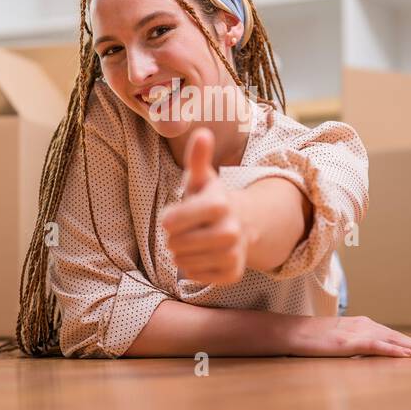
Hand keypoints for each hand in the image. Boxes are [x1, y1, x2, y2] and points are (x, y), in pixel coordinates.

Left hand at [162, 127, 249, 284]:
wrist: (241, 224)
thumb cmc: (209, 199)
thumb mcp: (200, 178)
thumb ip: (197, 158)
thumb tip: (202, 132)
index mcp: (220, 203)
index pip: (174, 221)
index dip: (168, 220)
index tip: (169, 219)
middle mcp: (231, 230)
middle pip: (177, 244)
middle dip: (173, 239)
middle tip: (179, 233)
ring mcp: (234, 253)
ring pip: (185, 262)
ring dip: (179, 254)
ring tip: (187, 244)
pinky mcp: (233, 273)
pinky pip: (197, 277)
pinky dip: (192, 269)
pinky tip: (198, 257)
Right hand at [287, 316, 410, 357]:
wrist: (293, 332)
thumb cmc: (315, 341)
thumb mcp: (342, 344)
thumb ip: (358, 348)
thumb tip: (371, 358)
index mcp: (366, 327)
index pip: (397, 337)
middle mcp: (367, 326)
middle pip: (401, 337)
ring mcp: (358, 333)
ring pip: (394, 340)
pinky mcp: (349, 341)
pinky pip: (376, 346)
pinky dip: (393, 350)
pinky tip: (407, 354)